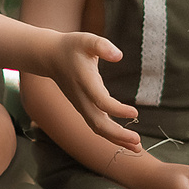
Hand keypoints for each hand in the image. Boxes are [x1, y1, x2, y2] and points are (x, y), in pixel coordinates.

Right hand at [34, 30, 140, 148]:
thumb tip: (118, 56)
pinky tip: (126, 139)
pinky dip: (111, 135)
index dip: (117, 110)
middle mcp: (82, 98)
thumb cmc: (72, 46)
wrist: (50, 57)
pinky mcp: (84, 108)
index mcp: (85, 82)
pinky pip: (97, 125)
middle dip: (117, 135)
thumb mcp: (87, 40)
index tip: (135, 112)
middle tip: (137, 142)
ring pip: (97, 128)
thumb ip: (102, 46)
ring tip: (137, 148)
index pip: (101, 101)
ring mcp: (82, 105)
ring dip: (116, 139)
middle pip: (98, 123)